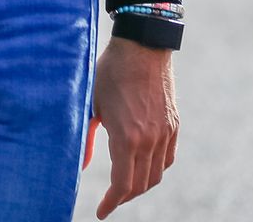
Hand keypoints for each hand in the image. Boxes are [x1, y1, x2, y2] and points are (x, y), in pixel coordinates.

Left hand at [92, 37, 177, 218]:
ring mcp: (165, 133)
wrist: (142, 46)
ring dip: (140, 185)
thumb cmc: (109, 73)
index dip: (112, 203)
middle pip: (140, 185)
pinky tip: (143, 167)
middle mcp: (149, 140)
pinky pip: (167, 159)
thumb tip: (79, 165)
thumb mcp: (90, 104)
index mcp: (126, 137)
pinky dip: (156, 169)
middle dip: (124, 197)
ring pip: (156, 175)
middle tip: (110, 201)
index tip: (102, 212)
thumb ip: (85, 138)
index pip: (122, 185)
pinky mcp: (173, 125)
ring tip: (124, 186)